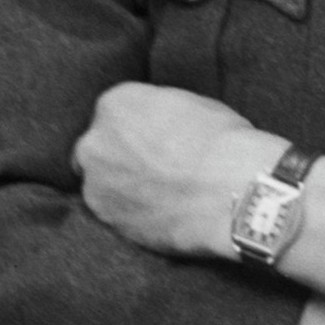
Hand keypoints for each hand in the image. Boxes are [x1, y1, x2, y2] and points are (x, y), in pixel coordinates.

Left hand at [74, 82, 278, 259]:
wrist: (230, 194)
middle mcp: (94, 142)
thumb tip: (154, 125)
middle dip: (119, 156)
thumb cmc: (220, 145)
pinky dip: (131, 212)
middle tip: (154, 168)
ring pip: (102, 183)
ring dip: (121, 187)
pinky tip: (160, 211)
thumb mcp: (188, 104)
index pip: (115, 113)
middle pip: (99, 148)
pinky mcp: (109, 220)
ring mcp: (97, 185)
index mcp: (115, 104)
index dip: (137, 128)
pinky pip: (115, 213)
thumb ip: (155, 113)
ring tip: (159, 193)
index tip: (156, 140)